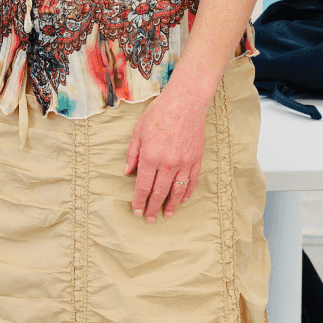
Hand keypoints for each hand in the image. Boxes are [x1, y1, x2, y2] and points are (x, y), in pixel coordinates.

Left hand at [125, 87, 206, 223]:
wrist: (185, 103)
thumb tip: (126, 172)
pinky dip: (187, 192)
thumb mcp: (138, 131)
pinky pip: (192, 181)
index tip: (137, 211)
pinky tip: (183, 200)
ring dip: (172, 205)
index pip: (143, 186)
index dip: (139, 201)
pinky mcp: (196, 160)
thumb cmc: (158, 114)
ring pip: (177, 191)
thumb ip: (132, 154)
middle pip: (159, 192)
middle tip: (150, 219)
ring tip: (167, 215)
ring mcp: (184, 163)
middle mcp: (167, 164)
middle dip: (153, 207)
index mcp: (150, 157)